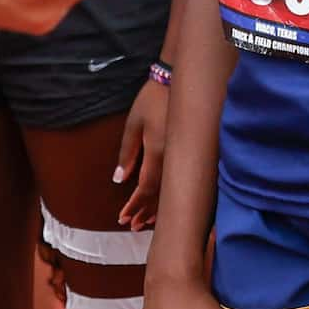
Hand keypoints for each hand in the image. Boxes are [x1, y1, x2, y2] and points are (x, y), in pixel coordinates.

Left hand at [112, 78, 168, 229]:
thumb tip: (120, 180)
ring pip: (171, 190)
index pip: (145, 188)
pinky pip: (178, 180)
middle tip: (131, 226)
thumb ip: (127, 153)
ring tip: (145, 222)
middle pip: (159, 195)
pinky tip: (164, 204)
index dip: (134, 205)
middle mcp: (172, 158)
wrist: (179, 82)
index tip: (123, 218)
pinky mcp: (188, 153)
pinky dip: (170, 195)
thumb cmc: (152, 100)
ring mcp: (183, 156)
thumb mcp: (133, 123)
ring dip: (158, 208)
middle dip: (144, 212)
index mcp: (157, 151)